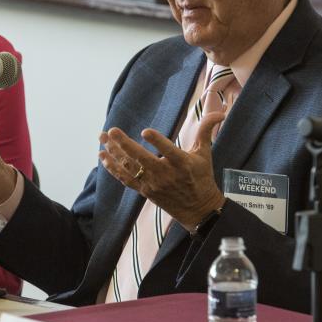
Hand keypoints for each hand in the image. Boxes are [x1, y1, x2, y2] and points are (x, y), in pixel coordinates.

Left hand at [98, 112, 226, 229]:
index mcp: (182, 164)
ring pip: (130, 168)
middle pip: (141, 159)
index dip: (157, 141)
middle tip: (111, 131)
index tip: (146, 131)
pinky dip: (113, 168)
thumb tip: (219, 112)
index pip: (169, 151)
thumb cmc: (201, 177)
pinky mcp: (145, 191)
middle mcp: (166, 175)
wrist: (198, 209)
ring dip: (113, 153)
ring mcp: (153, 184)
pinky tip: (103, 156)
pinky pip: (125, 179)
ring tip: (102, 138)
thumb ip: (206, 130)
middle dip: (124, 144)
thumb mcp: (205, 153)